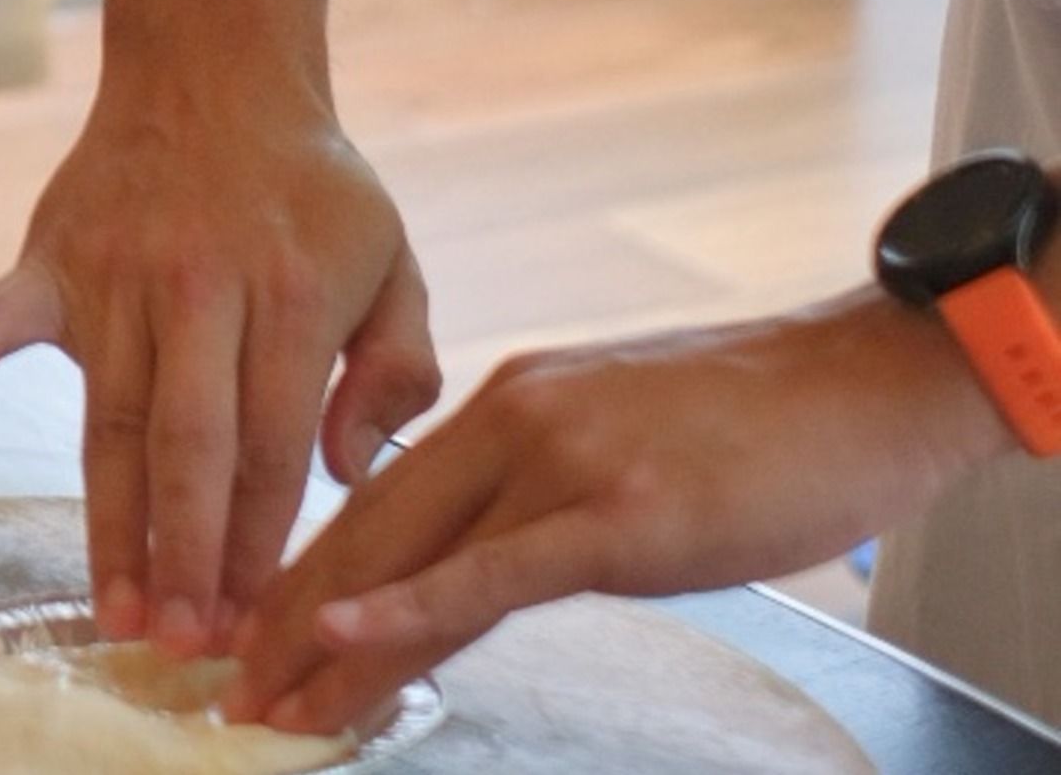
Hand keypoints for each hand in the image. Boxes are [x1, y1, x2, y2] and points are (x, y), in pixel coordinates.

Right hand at [0, 74, 440, 652]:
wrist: (216, 73)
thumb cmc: (310, 189)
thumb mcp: (393, 264)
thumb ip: (396, 370)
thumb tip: (343, 466)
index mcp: (288, 294)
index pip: (272, 443)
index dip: (259, 540)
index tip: (253, 619)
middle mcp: (196, 284)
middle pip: (186, 443)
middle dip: (183, 553)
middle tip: (179, 643)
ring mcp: (114, 270)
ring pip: (107, 416)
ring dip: (107, 519)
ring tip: (109, 609)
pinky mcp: (51, 256)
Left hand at [229, 292, 1013, 737]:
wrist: (862, 384)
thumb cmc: (758, 424)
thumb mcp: (619, 442)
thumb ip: (545, 485)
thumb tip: (494, 544)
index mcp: (506, 403)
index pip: (378, 497)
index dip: (305, 566)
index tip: (248, 627)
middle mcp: (511, 421)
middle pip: (371, 530)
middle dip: (287, 615)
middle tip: (223, 684)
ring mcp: (560, 464)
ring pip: (413, 559)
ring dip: (325, 639)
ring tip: (262, 701)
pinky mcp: (616, 515)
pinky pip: (491, 572)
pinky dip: (409, 608)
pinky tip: (345, 635)